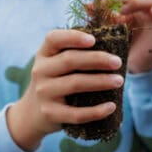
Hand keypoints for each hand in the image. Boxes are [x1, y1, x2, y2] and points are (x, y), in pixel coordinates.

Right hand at [6, 29, 123, 151]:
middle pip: (69, 60)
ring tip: (119, 81)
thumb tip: (112, 43)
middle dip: (97, 59)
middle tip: (118, 62)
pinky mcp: (50, 113)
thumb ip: (74, 52)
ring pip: (75, 84)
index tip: (94, 40)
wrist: (31, 113)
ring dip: (100, 81)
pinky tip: (111, 106)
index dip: (73, 37)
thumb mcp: (55, 64)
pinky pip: (76, 113)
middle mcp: (40, 70)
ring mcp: (43, 92)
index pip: (53, 38)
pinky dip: (96, 111)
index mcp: (44, 54)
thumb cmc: (54, 81)